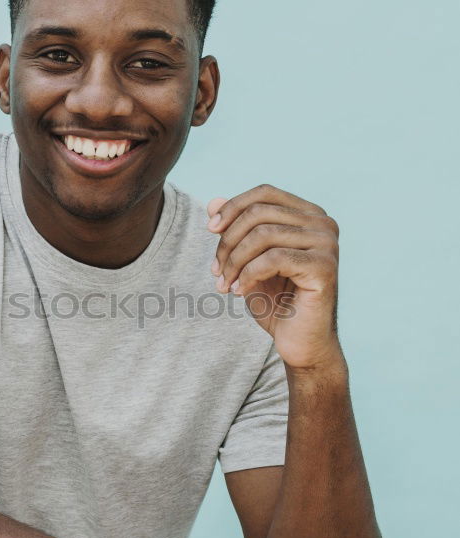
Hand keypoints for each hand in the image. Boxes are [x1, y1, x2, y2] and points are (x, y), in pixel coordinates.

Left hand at [207, 183, 342, 370]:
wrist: (300, 344)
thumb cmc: (277, 302)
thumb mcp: (247, 261)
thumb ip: (235, 230)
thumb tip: (212, 202)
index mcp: (309, 215)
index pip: (264, 193)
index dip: (233, 207)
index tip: (210, 229)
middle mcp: (323, 223)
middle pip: (260, 212)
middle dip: (229, 240)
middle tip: (215, 270)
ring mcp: (327, 244)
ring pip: (263, 235)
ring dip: (235, 261)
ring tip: (224, 284)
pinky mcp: (324, 267)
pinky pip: (273, 259)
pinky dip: (248, 275)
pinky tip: (239, 292)